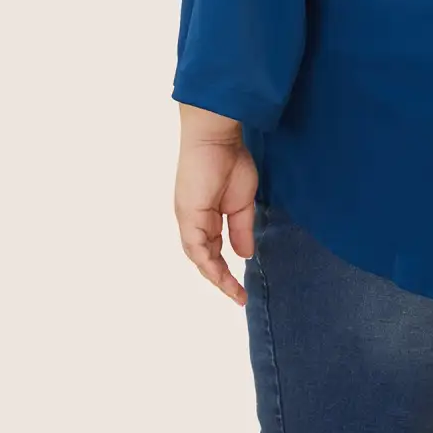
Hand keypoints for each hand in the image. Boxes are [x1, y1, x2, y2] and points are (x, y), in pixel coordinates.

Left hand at [174, 127, 257, 305]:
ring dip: (215, 275)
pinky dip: (207, 263)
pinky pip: (195, 246)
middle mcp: (193, 220)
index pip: (213, 249)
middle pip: (204, 257)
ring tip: (232, 291)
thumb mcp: (243, 202)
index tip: (241, 287)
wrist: (217, 136)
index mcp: (205, 215)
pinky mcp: (188, 214)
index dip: (225, 269)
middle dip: (221, 278)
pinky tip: (220, 275)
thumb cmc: (231, 160)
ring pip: (198, 256)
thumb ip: (241, 229)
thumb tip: (244, 256)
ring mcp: (189, 218)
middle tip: (238, 296)